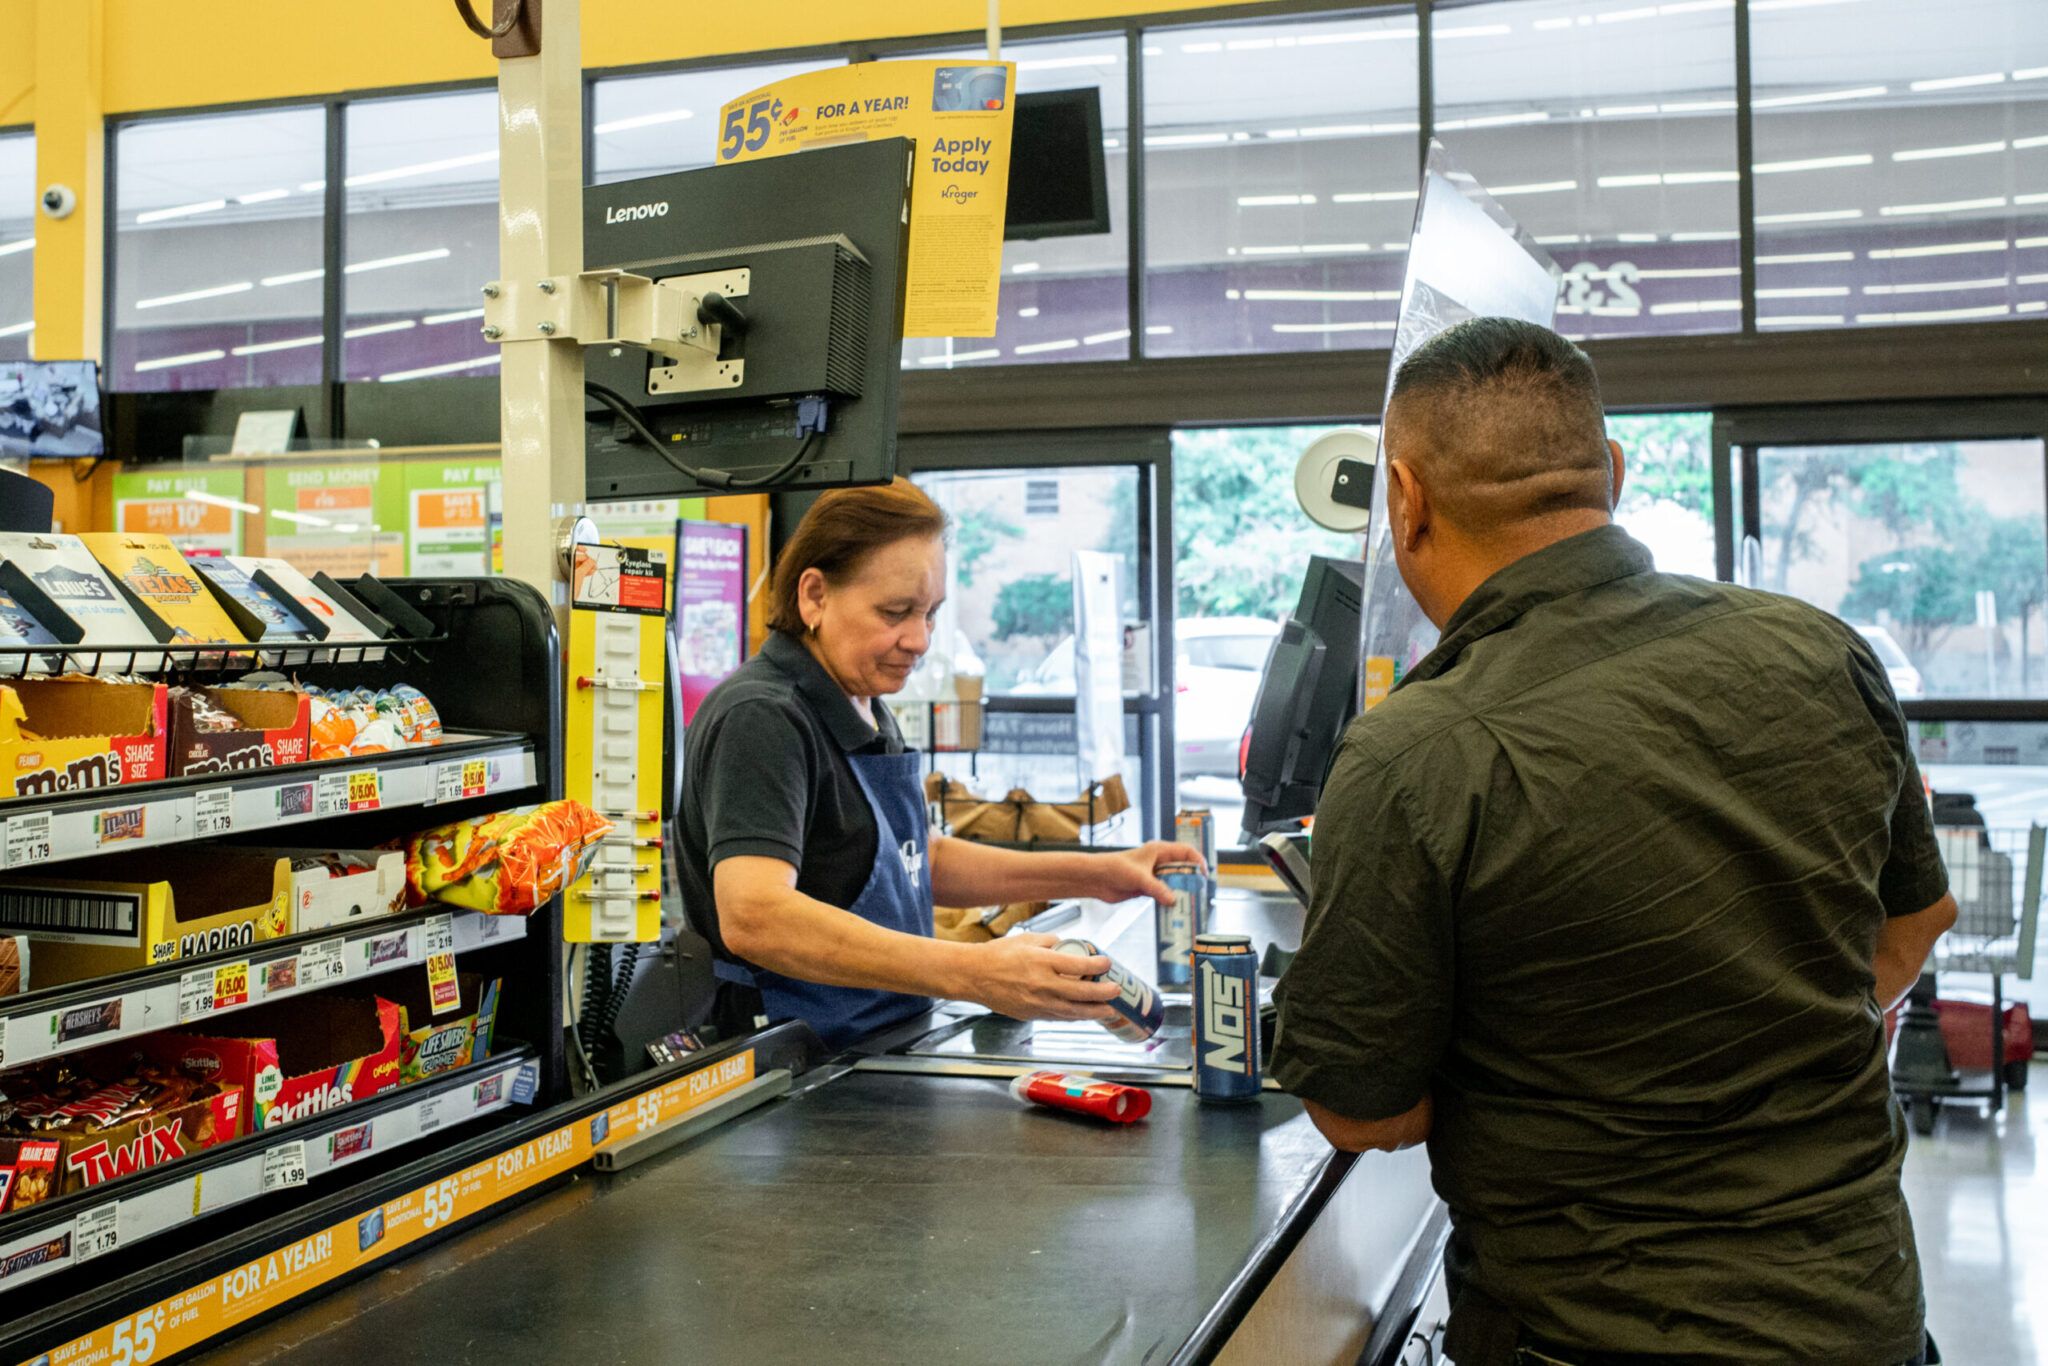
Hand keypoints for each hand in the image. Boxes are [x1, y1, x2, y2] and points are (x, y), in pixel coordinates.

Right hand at [957, 932, 1119, 1021]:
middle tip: (1116, 991)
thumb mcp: (1027, 939)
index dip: (1098, 965)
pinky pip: (1058, 1017)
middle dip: (1103, 993)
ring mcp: (1037, 1002)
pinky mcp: (1031, 1014)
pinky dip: (1074, 1016)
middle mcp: (1042, 984)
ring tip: (1109, 1010)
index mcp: (1042, 962)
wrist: (974, 976)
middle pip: (1081, 992)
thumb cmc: (998, 955)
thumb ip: (1051, 941)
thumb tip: (1069, 944)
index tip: (1107, 962)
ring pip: (1073, 1011)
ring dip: (1094, 1011)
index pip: (1078, 964)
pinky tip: (1084, 1014)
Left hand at [1093, 840, 1205, 905]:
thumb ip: (1157, 889)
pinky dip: (1170, 899)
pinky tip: (1175, 908)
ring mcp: (1153, 874)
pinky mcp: (1147, 887)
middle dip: (1192, 879)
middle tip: (1200, 892)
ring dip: (1181, 891)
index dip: (1198, 861)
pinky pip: (1164, 892)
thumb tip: (1173, 900)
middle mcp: (1158, 861)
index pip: (1186, 851)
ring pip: (1174, 882)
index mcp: (1159, 850)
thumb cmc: (1114, 868)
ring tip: (1190, 902)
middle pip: (1183, 868)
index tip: (1204, 874)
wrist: (1096, 879)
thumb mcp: (1139, 878)